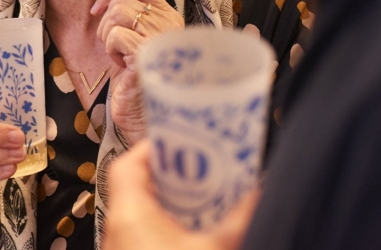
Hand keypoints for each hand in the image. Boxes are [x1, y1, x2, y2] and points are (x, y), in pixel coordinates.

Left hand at [92, 0, 183, 142]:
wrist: (145, 118)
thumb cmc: (135, 81)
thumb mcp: (132, 42)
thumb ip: (129, 18)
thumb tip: (104, 1)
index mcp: (168, 18)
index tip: (96, 10)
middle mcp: (170, 25)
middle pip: (120, 3)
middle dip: (106, 26)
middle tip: (116, 50)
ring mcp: (162, 39)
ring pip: (116, 15)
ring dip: (108, 39)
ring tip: (121, 59)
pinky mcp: (149, 55)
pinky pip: (116, 36)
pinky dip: (111, 51)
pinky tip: (124, 67)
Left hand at [106, 141, 257, 249]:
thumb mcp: (217, 248)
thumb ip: (240, 217)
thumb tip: (261, 193)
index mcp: (129, 214)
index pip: (127, 163)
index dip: (154, 148)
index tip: (183, 140)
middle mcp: (118, 231)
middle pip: (138, 189)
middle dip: (174, 179)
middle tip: (207, 172)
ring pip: (144, 217)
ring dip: (176, 209)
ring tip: (211, 204)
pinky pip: (147, 239)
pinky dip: (171, 233)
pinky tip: (201, 237)